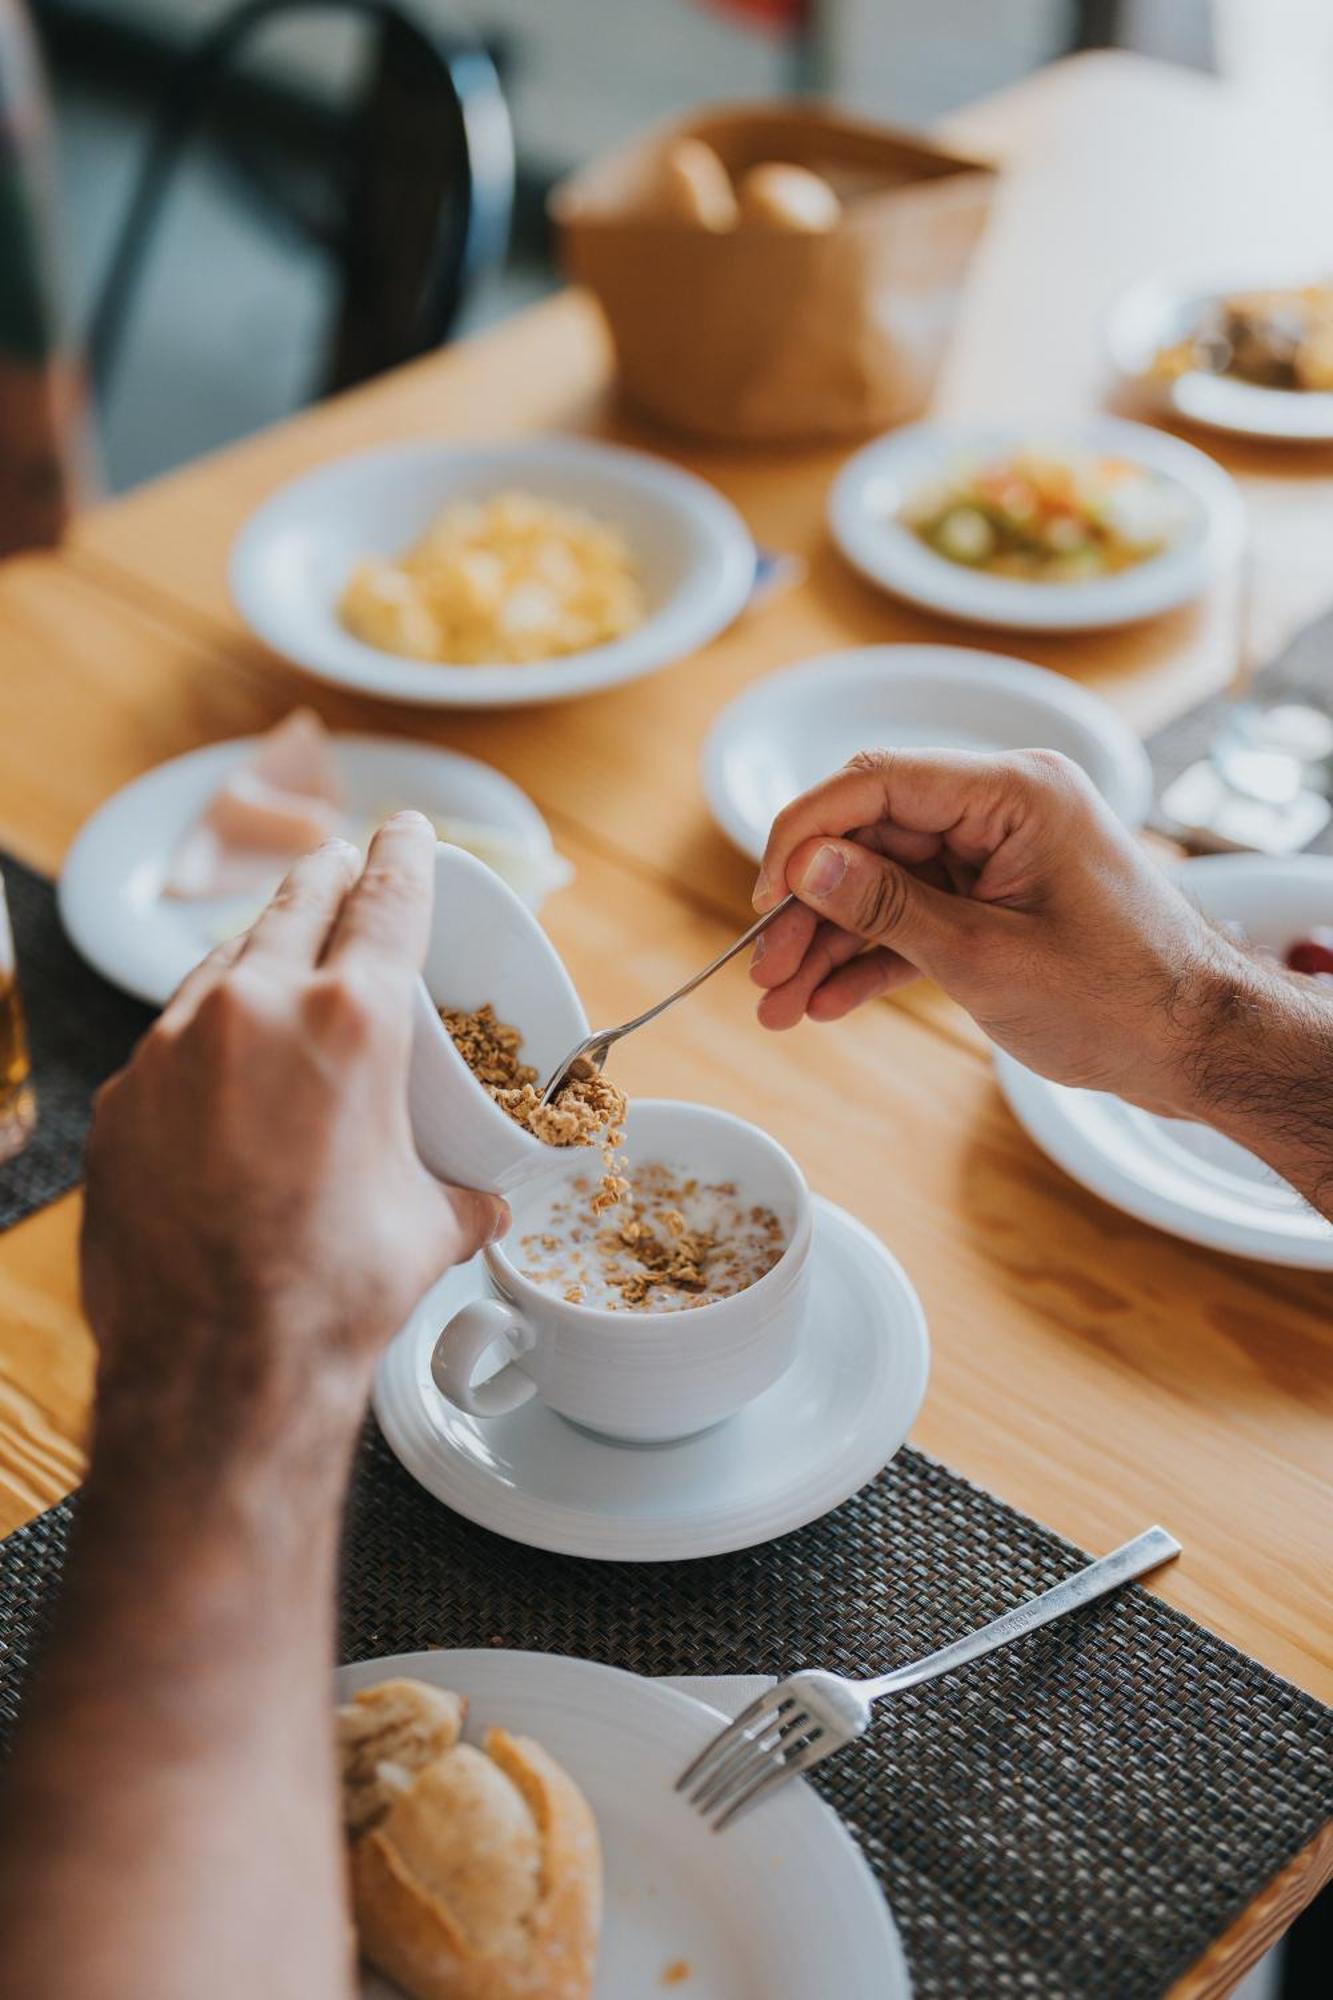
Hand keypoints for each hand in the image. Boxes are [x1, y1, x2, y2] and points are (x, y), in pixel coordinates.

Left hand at [81, 812, 508, 1476]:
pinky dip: (204, 1033)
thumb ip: (463, 1192)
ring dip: (259, 951)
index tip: (409, 828)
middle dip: (327, 877)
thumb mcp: (429, 1229)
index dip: (407, 852)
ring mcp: (172, 1048)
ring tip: (279, 961)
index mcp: (350, 1021)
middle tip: (341, 866)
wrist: (216, 1367)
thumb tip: (485, 1199)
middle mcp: (253, 1010)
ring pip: (222, 965)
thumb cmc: (329, 1295)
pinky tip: (221, 1067)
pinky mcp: (123, 1098)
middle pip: (295, 905)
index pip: (388, 899)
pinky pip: (171, 1037)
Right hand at [749, 748, 1253, 1115]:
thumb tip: (804, 867)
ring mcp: (1002, 855)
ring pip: (885, 885)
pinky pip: (919, 917)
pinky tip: (827, 1003)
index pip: (876, 782)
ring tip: (778, 1005)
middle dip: (809, 909)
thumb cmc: (1119, 998)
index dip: (804, 834)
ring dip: (831, 944)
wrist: (1200, 1048)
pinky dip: (876, 958)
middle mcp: (1004, 808)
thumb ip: (887, 907)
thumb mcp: (984, 957)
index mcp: (1013, 793)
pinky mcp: (1001, 900)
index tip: (762, 895)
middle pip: (871, 838)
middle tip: (761, 969)